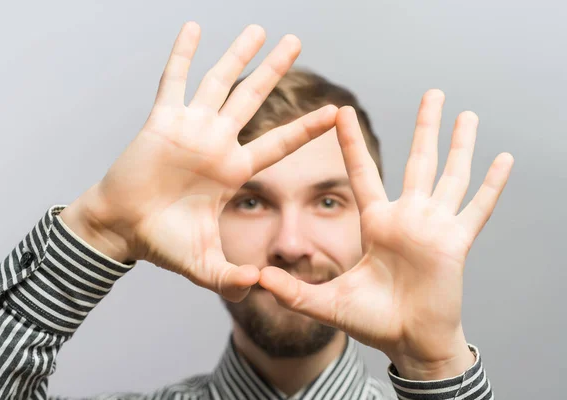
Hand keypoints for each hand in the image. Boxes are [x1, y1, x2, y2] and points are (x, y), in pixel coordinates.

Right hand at [60, 22, 336, 301]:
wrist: (122, 229)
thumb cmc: (162, 243)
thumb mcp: (204, 264)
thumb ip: (232, 278)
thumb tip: (261, 288)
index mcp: (233, 169)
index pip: (279, 142)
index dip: (307, 127)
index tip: (336, 109)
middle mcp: (216, 142)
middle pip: (253, 97)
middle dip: (275, 70)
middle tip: (296, 41)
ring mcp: (190, 128)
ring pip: (219, 81)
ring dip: (238, 54)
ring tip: (259, 28)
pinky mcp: (161, 121)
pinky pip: (173, 80)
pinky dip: (182, 54)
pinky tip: (194, 27)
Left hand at [259, 91, 513, 378]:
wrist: (409, 342)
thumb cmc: (372, 321)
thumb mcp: (328, 303)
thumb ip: (293, 292)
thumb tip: (256, 279)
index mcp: (377, 223)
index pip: (362, 172)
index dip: (351, 142)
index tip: (340, 110)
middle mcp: (407, 217)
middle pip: (418, 160)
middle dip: (425, 126)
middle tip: (432, 93)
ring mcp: (434, 227)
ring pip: (450, 174)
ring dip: (461, 144)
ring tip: (468, 113)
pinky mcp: (456, 243)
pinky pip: (478, 208)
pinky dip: (492, 185)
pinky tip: (505, 158)